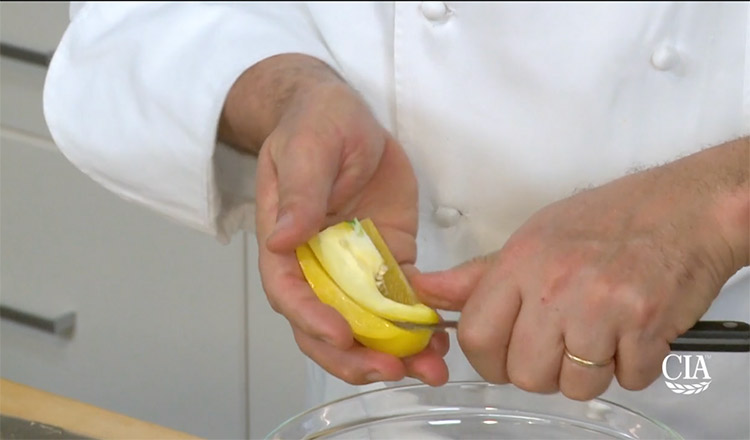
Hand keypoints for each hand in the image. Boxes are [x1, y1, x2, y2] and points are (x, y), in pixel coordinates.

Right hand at [220, 54, 448, 385]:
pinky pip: (402, 301)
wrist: (345, 115)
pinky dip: (419, 325)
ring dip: (394, 352)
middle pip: (327, 325)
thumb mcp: (308, 148)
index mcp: (286, 242)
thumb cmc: (316, 123)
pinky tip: (440, 340)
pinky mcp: (389, 260)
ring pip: (368, 323)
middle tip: (392, 371)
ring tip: (428, 370)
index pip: (290, 293)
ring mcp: (355, 267)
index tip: (342, 335)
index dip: (312, 320)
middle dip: (356, 356)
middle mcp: (317, 264)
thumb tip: (282, 238)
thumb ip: (299, 193)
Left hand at [414, 138, 747, 399]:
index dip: (486, 360)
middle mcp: (555, 286)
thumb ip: (479, 276)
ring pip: (575, 386)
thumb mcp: (533, 237)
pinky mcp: (645, 326)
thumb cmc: (608, 220)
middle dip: (540, 372)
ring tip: (599, 338)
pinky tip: (631, 336)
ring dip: (587, 373)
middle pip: (525, 373)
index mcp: (521, 262)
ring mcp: (601, 308)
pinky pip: (627, 379)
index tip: (501, 358)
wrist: (684, 209)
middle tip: (559, 348)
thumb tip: (426, 291)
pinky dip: (631, 368)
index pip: (476, 334)